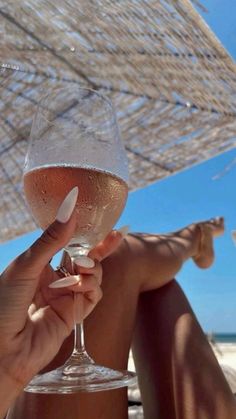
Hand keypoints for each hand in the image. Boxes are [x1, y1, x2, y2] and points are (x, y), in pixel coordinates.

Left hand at [0, 188, 122, 403]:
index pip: (68, 245)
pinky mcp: (74, 315)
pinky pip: (93, 295)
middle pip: (85, 259)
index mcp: (39, 265)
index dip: (84, 234)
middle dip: (100, 249)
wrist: (3, 348)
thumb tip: (70, 211)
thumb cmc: (3, 304)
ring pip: (93, 276)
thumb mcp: (26, 266)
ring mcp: (65, 297)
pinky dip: (92, 286)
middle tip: (116, 236)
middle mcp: (54, 279)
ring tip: (82, 268)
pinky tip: (80, 285)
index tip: (99, 220)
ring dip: (92, 268)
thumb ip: (50, 241)